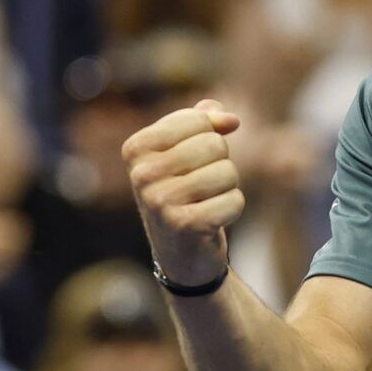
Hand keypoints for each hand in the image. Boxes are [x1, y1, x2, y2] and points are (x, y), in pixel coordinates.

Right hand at [123, 98, 243, 286]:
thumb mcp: (185, 150)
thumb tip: (230, 119)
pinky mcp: (184, 225)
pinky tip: (213, 220)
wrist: (180, 250)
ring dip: (228, 187)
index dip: (212, 134)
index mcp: (136, 148)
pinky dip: (233, 208)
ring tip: (207, 201)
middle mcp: (141, 174)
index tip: (199, 157)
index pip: (197, 120)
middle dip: (221, 163)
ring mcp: (159, 201)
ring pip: (227, 172)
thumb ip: (204, 120)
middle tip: (204, 185)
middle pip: (214, 145)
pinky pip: (235, 200)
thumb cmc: (185, 191)